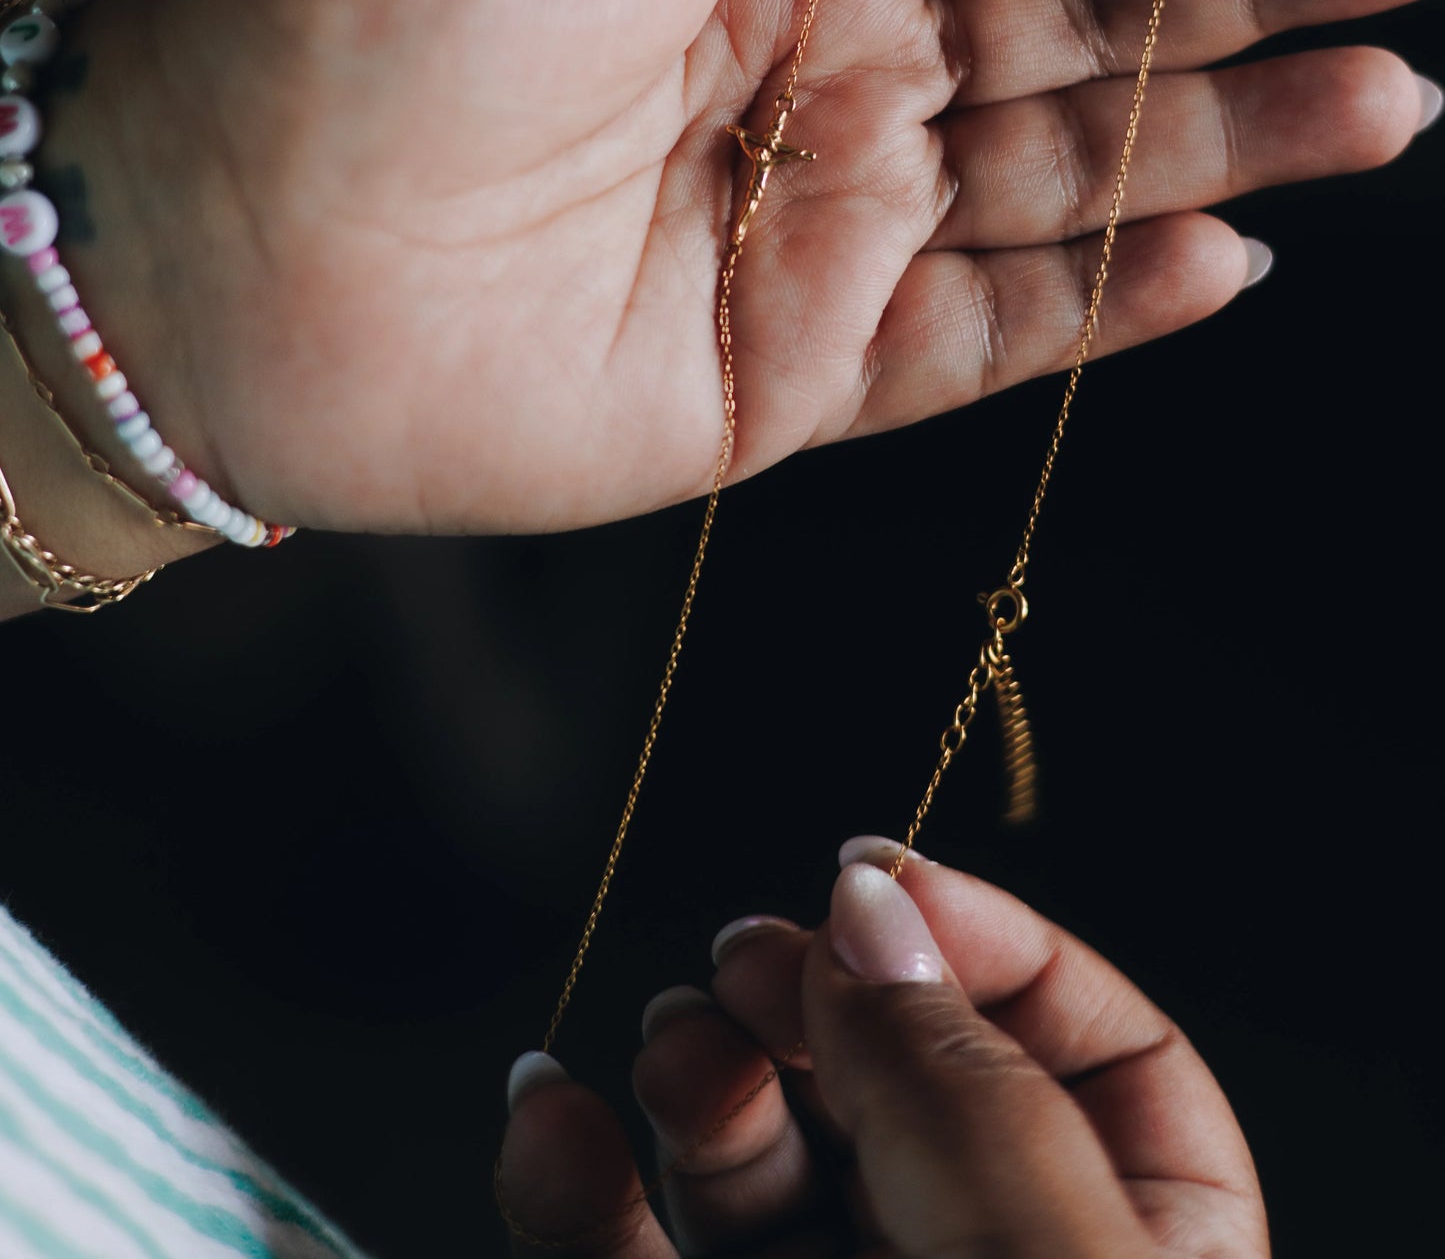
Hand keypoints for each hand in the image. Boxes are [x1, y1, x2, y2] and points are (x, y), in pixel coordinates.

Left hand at [47, 0, 1444, 532]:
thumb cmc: (343, 10)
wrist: (221, 251)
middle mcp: (824, 58)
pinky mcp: (799, 367)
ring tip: (1393, 96)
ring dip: (1234, 137)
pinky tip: (1229, 255)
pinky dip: (1109, 302)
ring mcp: (824, 216)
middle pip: (1089, 16)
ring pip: (1071, 172)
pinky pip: (987, 336)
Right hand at [497, 846, 1269, 1256]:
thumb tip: (868, 910)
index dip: (985, 940)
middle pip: (903, 1086)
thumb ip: (961, 1095)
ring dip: (700, 1071)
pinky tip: (546, 1112)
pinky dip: (575, 1180)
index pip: (1102, 1048)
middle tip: (751, 959)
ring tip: (678, 1041)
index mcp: (1137, 1250)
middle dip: (817, 999)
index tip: (866, 875)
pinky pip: (631, 1255)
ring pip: (763, 1163)